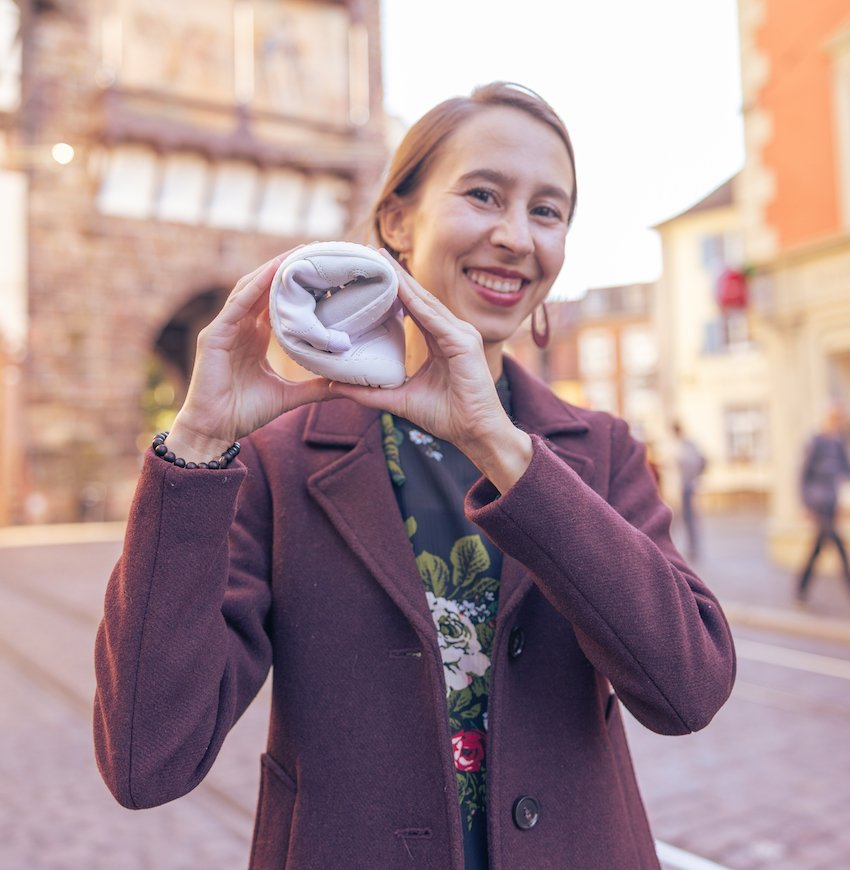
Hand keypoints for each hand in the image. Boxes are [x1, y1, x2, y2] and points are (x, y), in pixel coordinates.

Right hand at [166, 253, 336, 460]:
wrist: (215, 431)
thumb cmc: (246, 412)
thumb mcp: (290, 396)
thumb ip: (317, 387)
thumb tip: (347, 385)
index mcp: (255, 336)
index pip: (277, 301)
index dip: (297, 285)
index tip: (323, 270)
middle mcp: (240, 326)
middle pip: (264, 287)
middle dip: (287, 268)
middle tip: (315, 249)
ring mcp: (225, 328)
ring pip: (250, 289)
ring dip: (273, 269)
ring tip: (298, 253)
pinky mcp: (214, 335)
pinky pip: (236, 305)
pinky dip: (255, 287)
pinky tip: (272, 272)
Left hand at [330, 253, 532, 490]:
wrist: (477, 435)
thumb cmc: (448, 417)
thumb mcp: (399, 400)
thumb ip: (369, 392)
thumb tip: (334, 385)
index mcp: (442, 340)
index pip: (414, 308)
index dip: (395, 289)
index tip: (372, 271)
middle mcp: (454, 332)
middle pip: (420, 298)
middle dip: (397, 276)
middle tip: (372, 252)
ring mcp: (462, 335)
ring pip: (426, 303)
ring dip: (404, 281)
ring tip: (382, 261)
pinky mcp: (465, 344)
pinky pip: (435, 319)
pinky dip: (416, 303)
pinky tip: (399, 288)